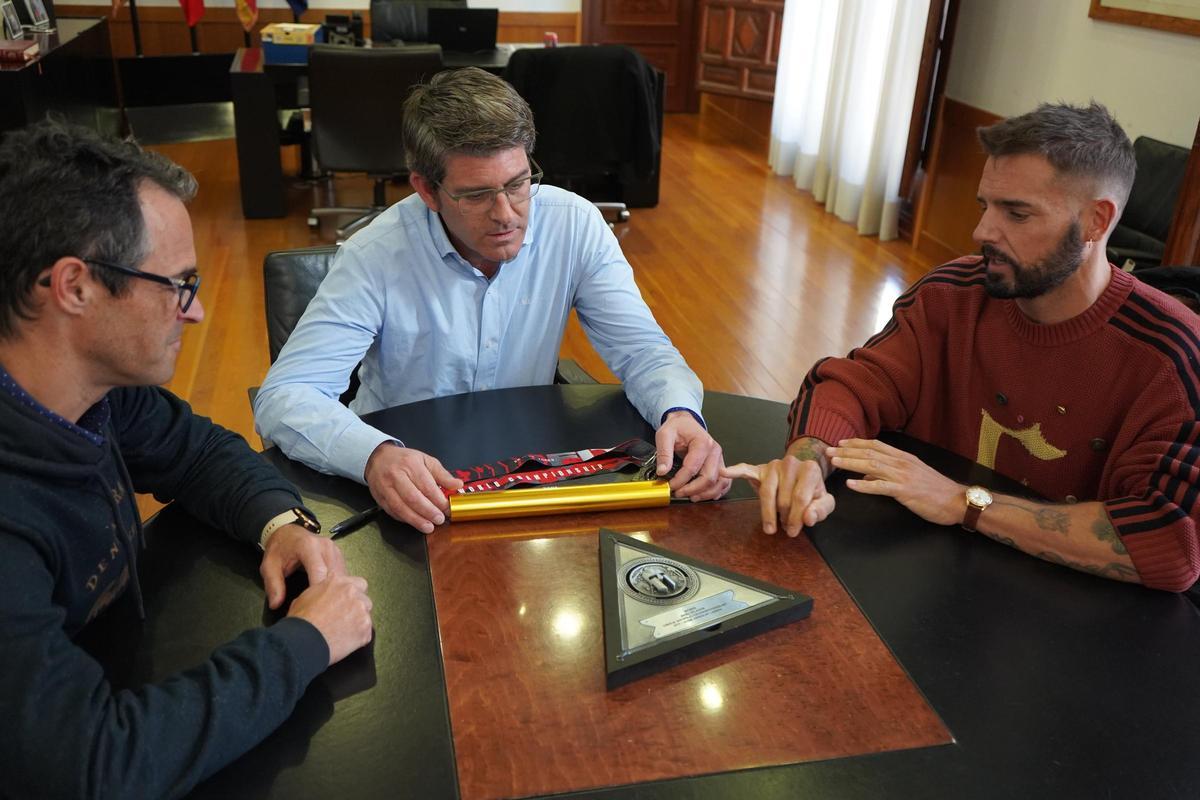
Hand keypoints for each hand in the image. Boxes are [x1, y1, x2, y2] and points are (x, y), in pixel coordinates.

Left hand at [260, 523, 348, 610]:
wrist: (287, 532)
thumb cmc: (279, 549)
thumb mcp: (269, 566)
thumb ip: (273, 585)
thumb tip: (276, 604)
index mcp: (308, 546)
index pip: (319, 572)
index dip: (318, 592)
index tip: (314, 608)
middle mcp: (326, 546)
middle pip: (334, 575)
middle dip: (329, 594)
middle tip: (322, 612)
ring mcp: (335, 549)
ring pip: (342, 575)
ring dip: (336, 590)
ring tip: (327, 606)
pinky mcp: (339, 554)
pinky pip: (343, 573)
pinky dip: (339, 585)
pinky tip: (331, 597)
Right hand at [287, 575, 372, 665]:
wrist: (304, 641)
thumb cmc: (301, 621)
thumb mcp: (306, 596)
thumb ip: (322, 588)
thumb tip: (325, 588)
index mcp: (338, 582)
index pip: (358, 584)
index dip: (354, 594)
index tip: (348, 603)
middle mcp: (352, 593)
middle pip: (365, 599)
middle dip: (357, 608)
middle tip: (345, 619)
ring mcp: (361, 610)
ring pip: (366, 615)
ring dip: (358, 622)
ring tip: (343, 631)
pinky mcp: (365, 627)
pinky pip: (366, 633)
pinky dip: (358, 638)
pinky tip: (344, 641)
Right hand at [364, 442, 463, 533]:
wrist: (378, 458)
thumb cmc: (404, 460)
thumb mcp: (426, 460)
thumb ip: (443, 475)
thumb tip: (458, 485)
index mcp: (411, 465)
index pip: (426, 486)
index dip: (438, 500)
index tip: (447, 509)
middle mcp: (396, 476)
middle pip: (413, 498)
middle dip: (428, 512)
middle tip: (439, 520)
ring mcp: (385, 487)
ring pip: (400, 507)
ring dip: (416, 520)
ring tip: (428, 527)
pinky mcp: (379, 497)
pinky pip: (392, 511)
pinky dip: (404, 519)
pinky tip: (414, 522)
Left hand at [654, 411, 731, 500]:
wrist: (686, 422)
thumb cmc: (677, 427)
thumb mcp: (665, 434)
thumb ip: (664, 453)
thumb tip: (662, 471)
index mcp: (703, 442)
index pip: (692, 468)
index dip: (680, 480)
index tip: (670, 486)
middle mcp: (715, 451)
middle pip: (709, 478)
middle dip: (693, 490)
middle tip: (679, 493)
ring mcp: (719, 459)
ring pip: (719, 482)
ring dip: (706, 494)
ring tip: (691, 497)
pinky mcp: (720, 464)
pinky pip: (724, 482)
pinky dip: (717, 491)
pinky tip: (705, 495)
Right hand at [722, 456, 833, 536]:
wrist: (801, 475)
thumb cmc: (812, 491)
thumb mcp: (824, 502)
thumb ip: (820, 510)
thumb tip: (808, 518)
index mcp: (810, 469)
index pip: (800, 497)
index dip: (797, 518)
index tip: (793, 532)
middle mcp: (791, 462)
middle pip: (783, 498)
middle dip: (785, 517)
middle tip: (786, 527)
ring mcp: (773, 465)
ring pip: (766, 493)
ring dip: (768, 513)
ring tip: (770, 528)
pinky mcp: (758, 469)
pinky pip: (746, 469)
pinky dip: (735, 471)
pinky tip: (725, 472)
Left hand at [827, 438, 962, 524]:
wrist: (957, 501)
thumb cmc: (935, 490)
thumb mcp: (911, 476)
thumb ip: (889, 473)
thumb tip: (866, 476)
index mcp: (903, 457)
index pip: (875, 445)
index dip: (856, 443)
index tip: (840, 443)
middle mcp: (902, 463)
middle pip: (869, 453)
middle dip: (847, 451)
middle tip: (828, 451)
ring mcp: (903, 476)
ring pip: (871, 466)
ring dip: (851, 463)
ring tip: (835, 462)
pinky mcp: (905, 491)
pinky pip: (880, 487)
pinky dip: (864, 486)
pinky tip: (851, 485)